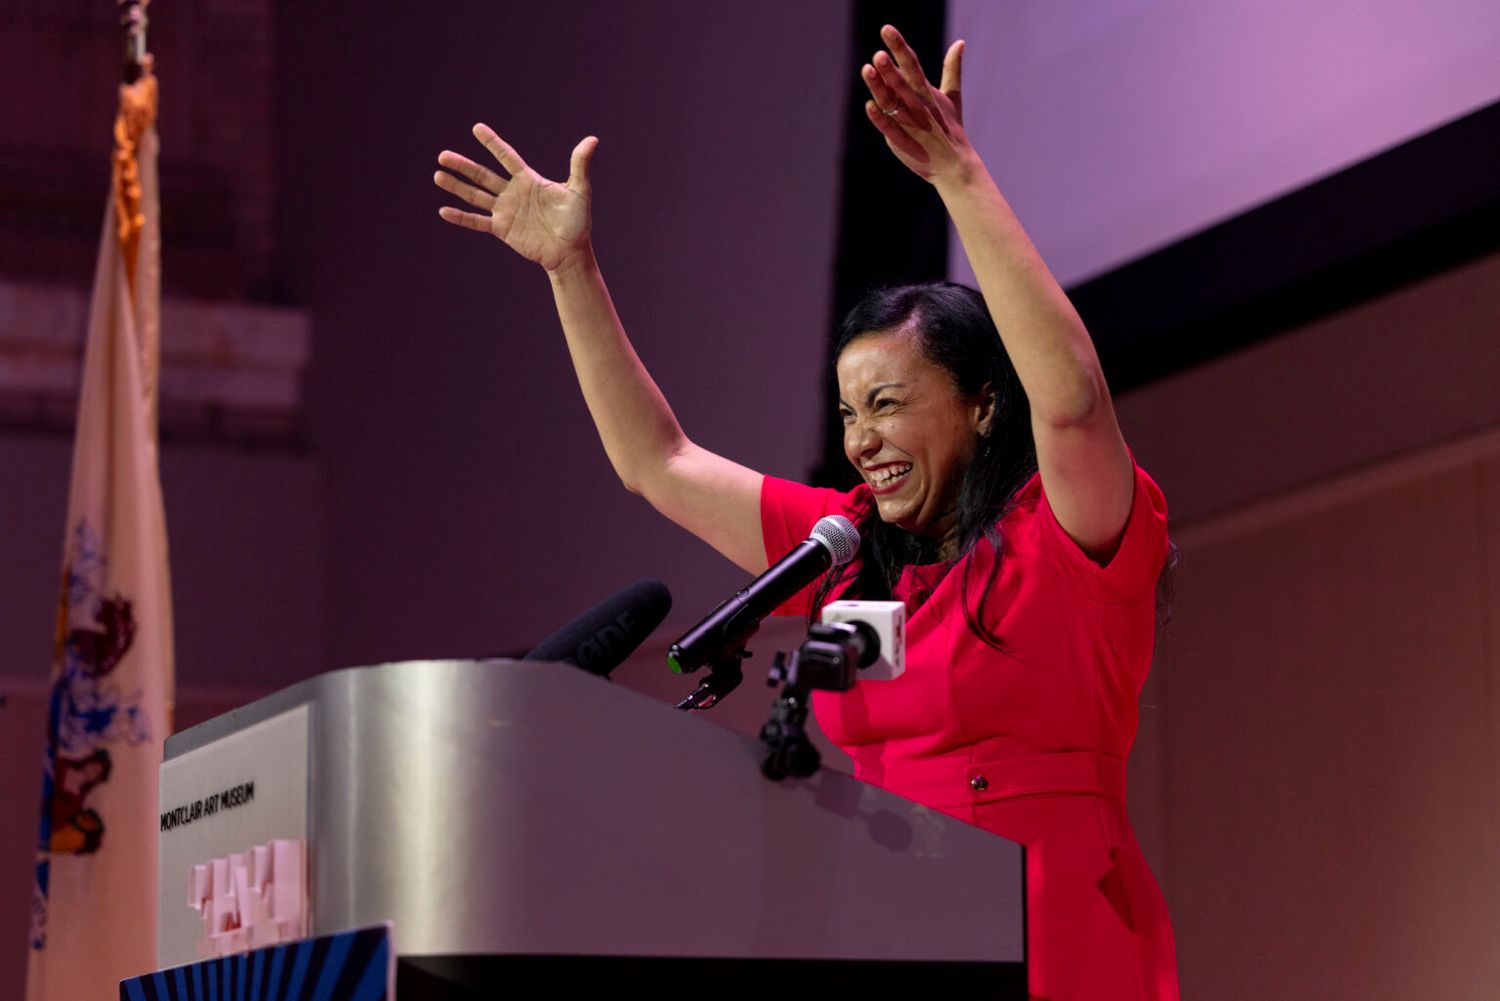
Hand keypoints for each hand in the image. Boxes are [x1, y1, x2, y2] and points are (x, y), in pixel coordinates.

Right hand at [434, 124, 598, 272]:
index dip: (492, 143)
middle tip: (443, 155)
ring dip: (457, 186)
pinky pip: (477, 221)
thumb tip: (592, 140)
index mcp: (528, 180)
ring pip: (475, 196)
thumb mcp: (580, 191)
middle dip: (463, 165)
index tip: (477, 128)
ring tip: (438, 175)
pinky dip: (461, 217)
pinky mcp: (502, 229)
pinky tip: (444, 211)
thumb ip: (580, 165)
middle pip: (482, 175)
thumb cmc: (578, 222)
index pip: (506, 157)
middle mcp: (513, 193)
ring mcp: (505, 211)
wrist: (571, 253)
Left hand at [861, 25, 972, 182]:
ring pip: (892, 104)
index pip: (912, 64)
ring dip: (880, 88)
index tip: (886, 30)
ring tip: (867, 70)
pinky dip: (880, 118)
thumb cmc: (950, 129)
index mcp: (928, 93)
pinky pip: (890, 129)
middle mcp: (918, 106)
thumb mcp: (953, 97)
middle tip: (879, 54)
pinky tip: (869, 105)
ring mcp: (910, 125)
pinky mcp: (902, 142)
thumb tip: (960, 42)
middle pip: (902, 84)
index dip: (899, 47)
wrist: (954, 165)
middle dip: (890, 69)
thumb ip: (952, 69)